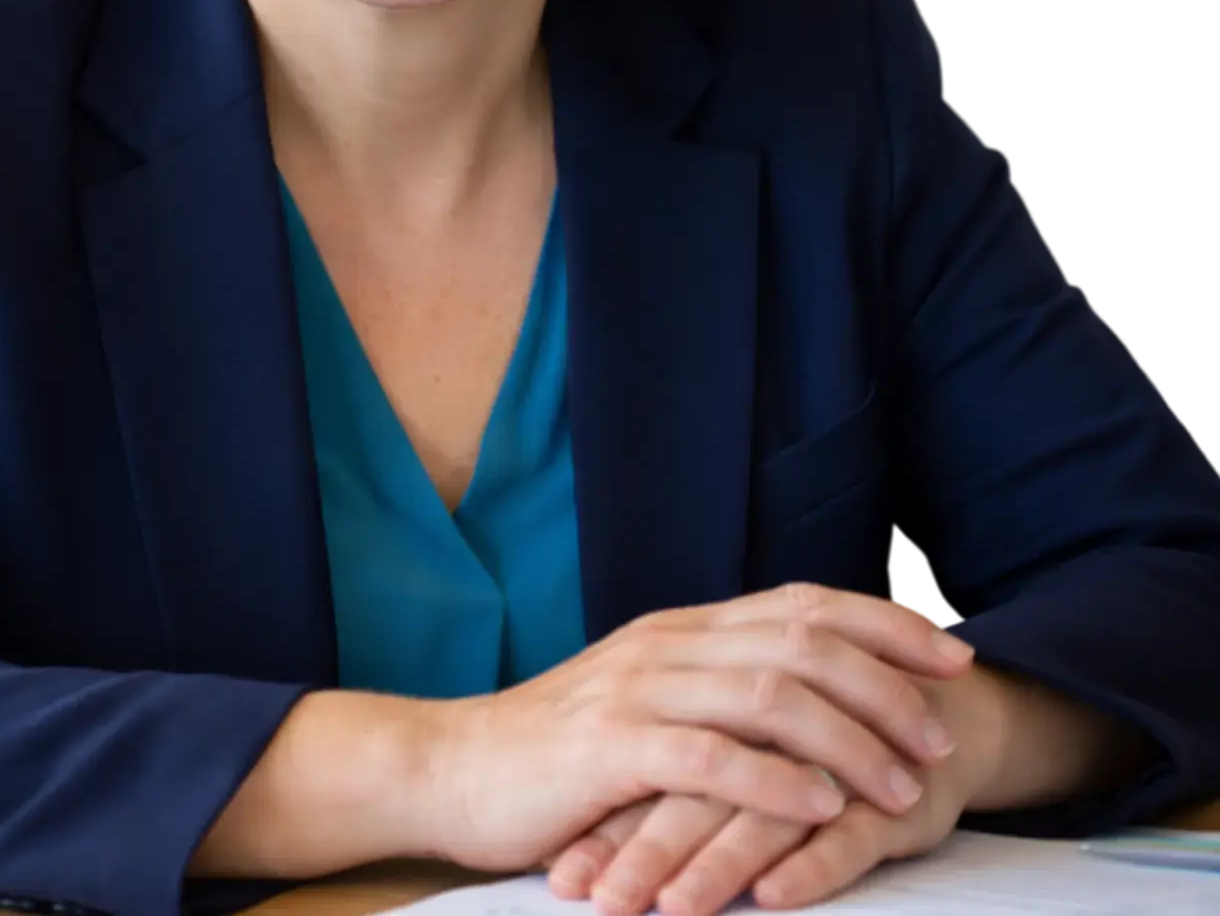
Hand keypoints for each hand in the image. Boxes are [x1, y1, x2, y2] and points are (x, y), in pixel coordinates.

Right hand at [427, 582, 977, 874]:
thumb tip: (808, 698)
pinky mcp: (611, 749)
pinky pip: (711, 757)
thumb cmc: (560, 754)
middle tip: (944, 734)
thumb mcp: (645, 703)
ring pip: (769, 693)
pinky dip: (776, 779)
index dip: (883, 622)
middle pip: (801, 640)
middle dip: (888, 682)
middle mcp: (669, 644)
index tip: (952, 649)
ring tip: (904, 783)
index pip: (801, 601)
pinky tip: (820, 807)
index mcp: (683, 629)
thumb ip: (713, 693)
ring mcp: (638, 691)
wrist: (456, 769)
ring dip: (851, 737)